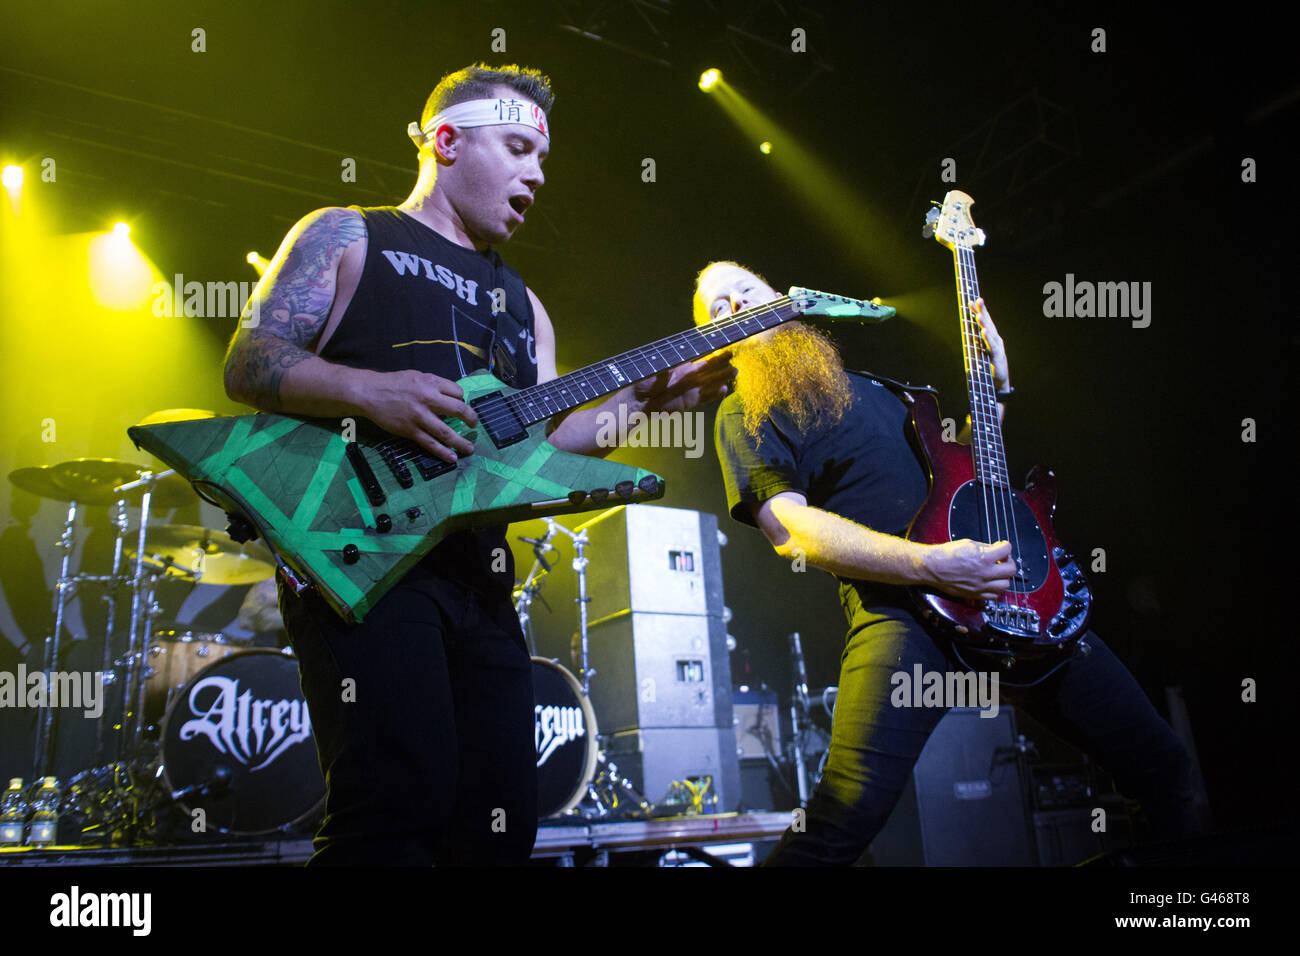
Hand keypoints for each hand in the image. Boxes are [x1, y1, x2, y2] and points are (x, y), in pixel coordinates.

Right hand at [356, 368, 478, 463]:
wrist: (370, 393)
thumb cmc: (393, 383)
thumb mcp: (417, 376)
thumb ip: (434, 385)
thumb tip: (450, 395)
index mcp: (431, 383)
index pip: (457, 392)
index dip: (462, 399)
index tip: (461, 405)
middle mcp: (428, 399)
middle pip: (459, 410)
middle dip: (471, 419)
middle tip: (474, 425)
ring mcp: (420, 417)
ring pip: (446, 432)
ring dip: (461, 442)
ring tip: (470, 449)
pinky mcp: (411, 430)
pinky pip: (430, 443)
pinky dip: (443, 452)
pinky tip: (452, 457)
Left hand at [631, 350, 735, 413]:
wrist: (639, 402)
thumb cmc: (643, 383)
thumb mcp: (652, 372)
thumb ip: (663, 370)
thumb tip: (668, 366)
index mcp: (680, 366)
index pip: (697, 356)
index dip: (708, 352)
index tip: (718, 345)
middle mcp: (687, 376)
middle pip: (708, 368)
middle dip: (720, 362)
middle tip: (732, 355)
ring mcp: (689, 389)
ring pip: (709, 382)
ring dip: (721, 377)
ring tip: (734, 372)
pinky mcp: (689, 401)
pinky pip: (705, 397)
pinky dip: (715, 394)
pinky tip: (725, 390)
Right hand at [923, 538, 1016, 601]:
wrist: (933, 567)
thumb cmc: (946, 555)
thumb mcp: (968, 544)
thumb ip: (985, 548)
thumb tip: (995, 550)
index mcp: (984, 558)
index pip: (1007, 550)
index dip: (1006, 546)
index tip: (1003, 546)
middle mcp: (985, 573)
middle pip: (1011, 570)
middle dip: (1008, 562)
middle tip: (1002, 559)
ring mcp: (981, 585)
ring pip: (1006, 585)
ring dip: (1003, 577)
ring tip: (996, 572)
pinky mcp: (976, 594)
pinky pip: (994, 595)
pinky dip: (995, 589)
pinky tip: (989, 582)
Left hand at [970, 298, 1010, 392]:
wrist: (999, 383)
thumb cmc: (989, 367)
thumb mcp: (981, 351)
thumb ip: (977, 341)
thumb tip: (969, 332)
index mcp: (991, 338)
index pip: (984, 322)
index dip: (979, 311)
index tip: (971, 300)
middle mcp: (995, 340)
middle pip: (988, 323)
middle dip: (982, 311)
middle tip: (977, 300)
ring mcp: (997, 348)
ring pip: (990, 333)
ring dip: (984, 322)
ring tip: (978, 314)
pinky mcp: (997, 357)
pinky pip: (991, 346)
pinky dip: (987, 338)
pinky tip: (984, 331)